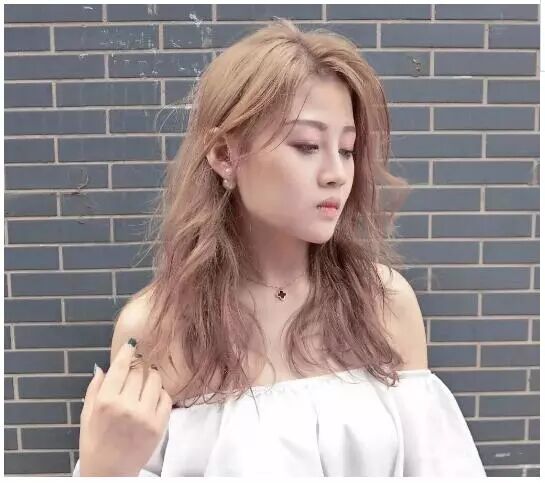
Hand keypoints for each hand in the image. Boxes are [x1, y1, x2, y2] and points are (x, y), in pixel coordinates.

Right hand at [78, 339, 171, 476]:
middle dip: (138, 366)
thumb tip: (102, 366)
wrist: (109, 472)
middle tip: (138, 368)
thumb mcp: (87, 414)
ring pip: (155, 380)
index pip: (121, 367)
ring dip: (151, 377)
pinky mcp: (159, 425)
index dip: (128, 351)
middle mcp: (126, 406)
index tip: (133, 344)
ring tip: (145, 383)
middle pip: (140, 371)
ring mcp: (145, 416)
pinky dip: (160, 393)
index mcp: (106, 402)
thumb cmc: (95, 442)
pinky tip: (152, 398)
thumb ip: (95, 388)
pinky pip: (166, 397)